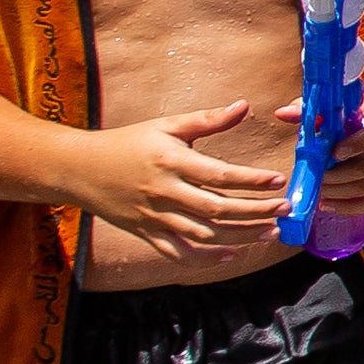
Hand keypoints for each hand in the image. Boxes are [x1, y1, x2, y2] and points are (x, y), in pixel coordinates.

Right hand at [71, 102, 286, 255]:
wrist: (78, 169)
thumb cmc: (126, 143)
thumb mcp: (165, 126)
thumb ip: (207, 120)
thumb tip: (245, 106)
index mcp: (171, 162)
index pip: (219, 175)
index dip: (251, 180)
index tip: (279, 180)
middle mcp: (164, 192)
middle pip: (217, 209)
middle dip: (256, 211)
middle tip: (286, 208)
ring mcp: (154, 217)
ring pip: (204, 234)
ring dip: (241, 236)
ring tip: (271, 231)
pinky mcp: (146, 233)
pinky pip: (178, 253)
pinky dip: (206, 258)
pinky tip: (233, 255)